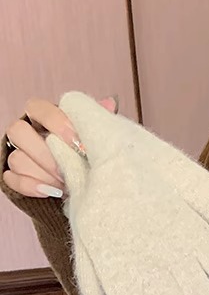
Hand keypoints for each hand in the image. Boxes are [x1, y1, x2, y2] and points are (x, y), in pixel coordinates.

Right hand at [2, 96, 116, 197]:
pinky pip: (11, 179)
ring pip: (17, 158)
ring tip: (65, 185)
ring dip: (43, 174)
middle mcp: (26, 132)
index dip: (55, 122)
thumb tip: (110, 102)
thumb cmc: (85, 155)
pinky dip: (32, 186)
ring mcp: (17, 154)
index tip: (77, 142)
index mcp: (43, 117)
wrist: (81, 185)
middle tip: (68, 170)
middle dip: (46, 155)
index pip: (37, 107)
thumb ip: (96, 121)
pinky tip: (52, 192)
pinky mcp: (13, 176)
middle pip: (18, 131)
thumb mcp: (92, 138)